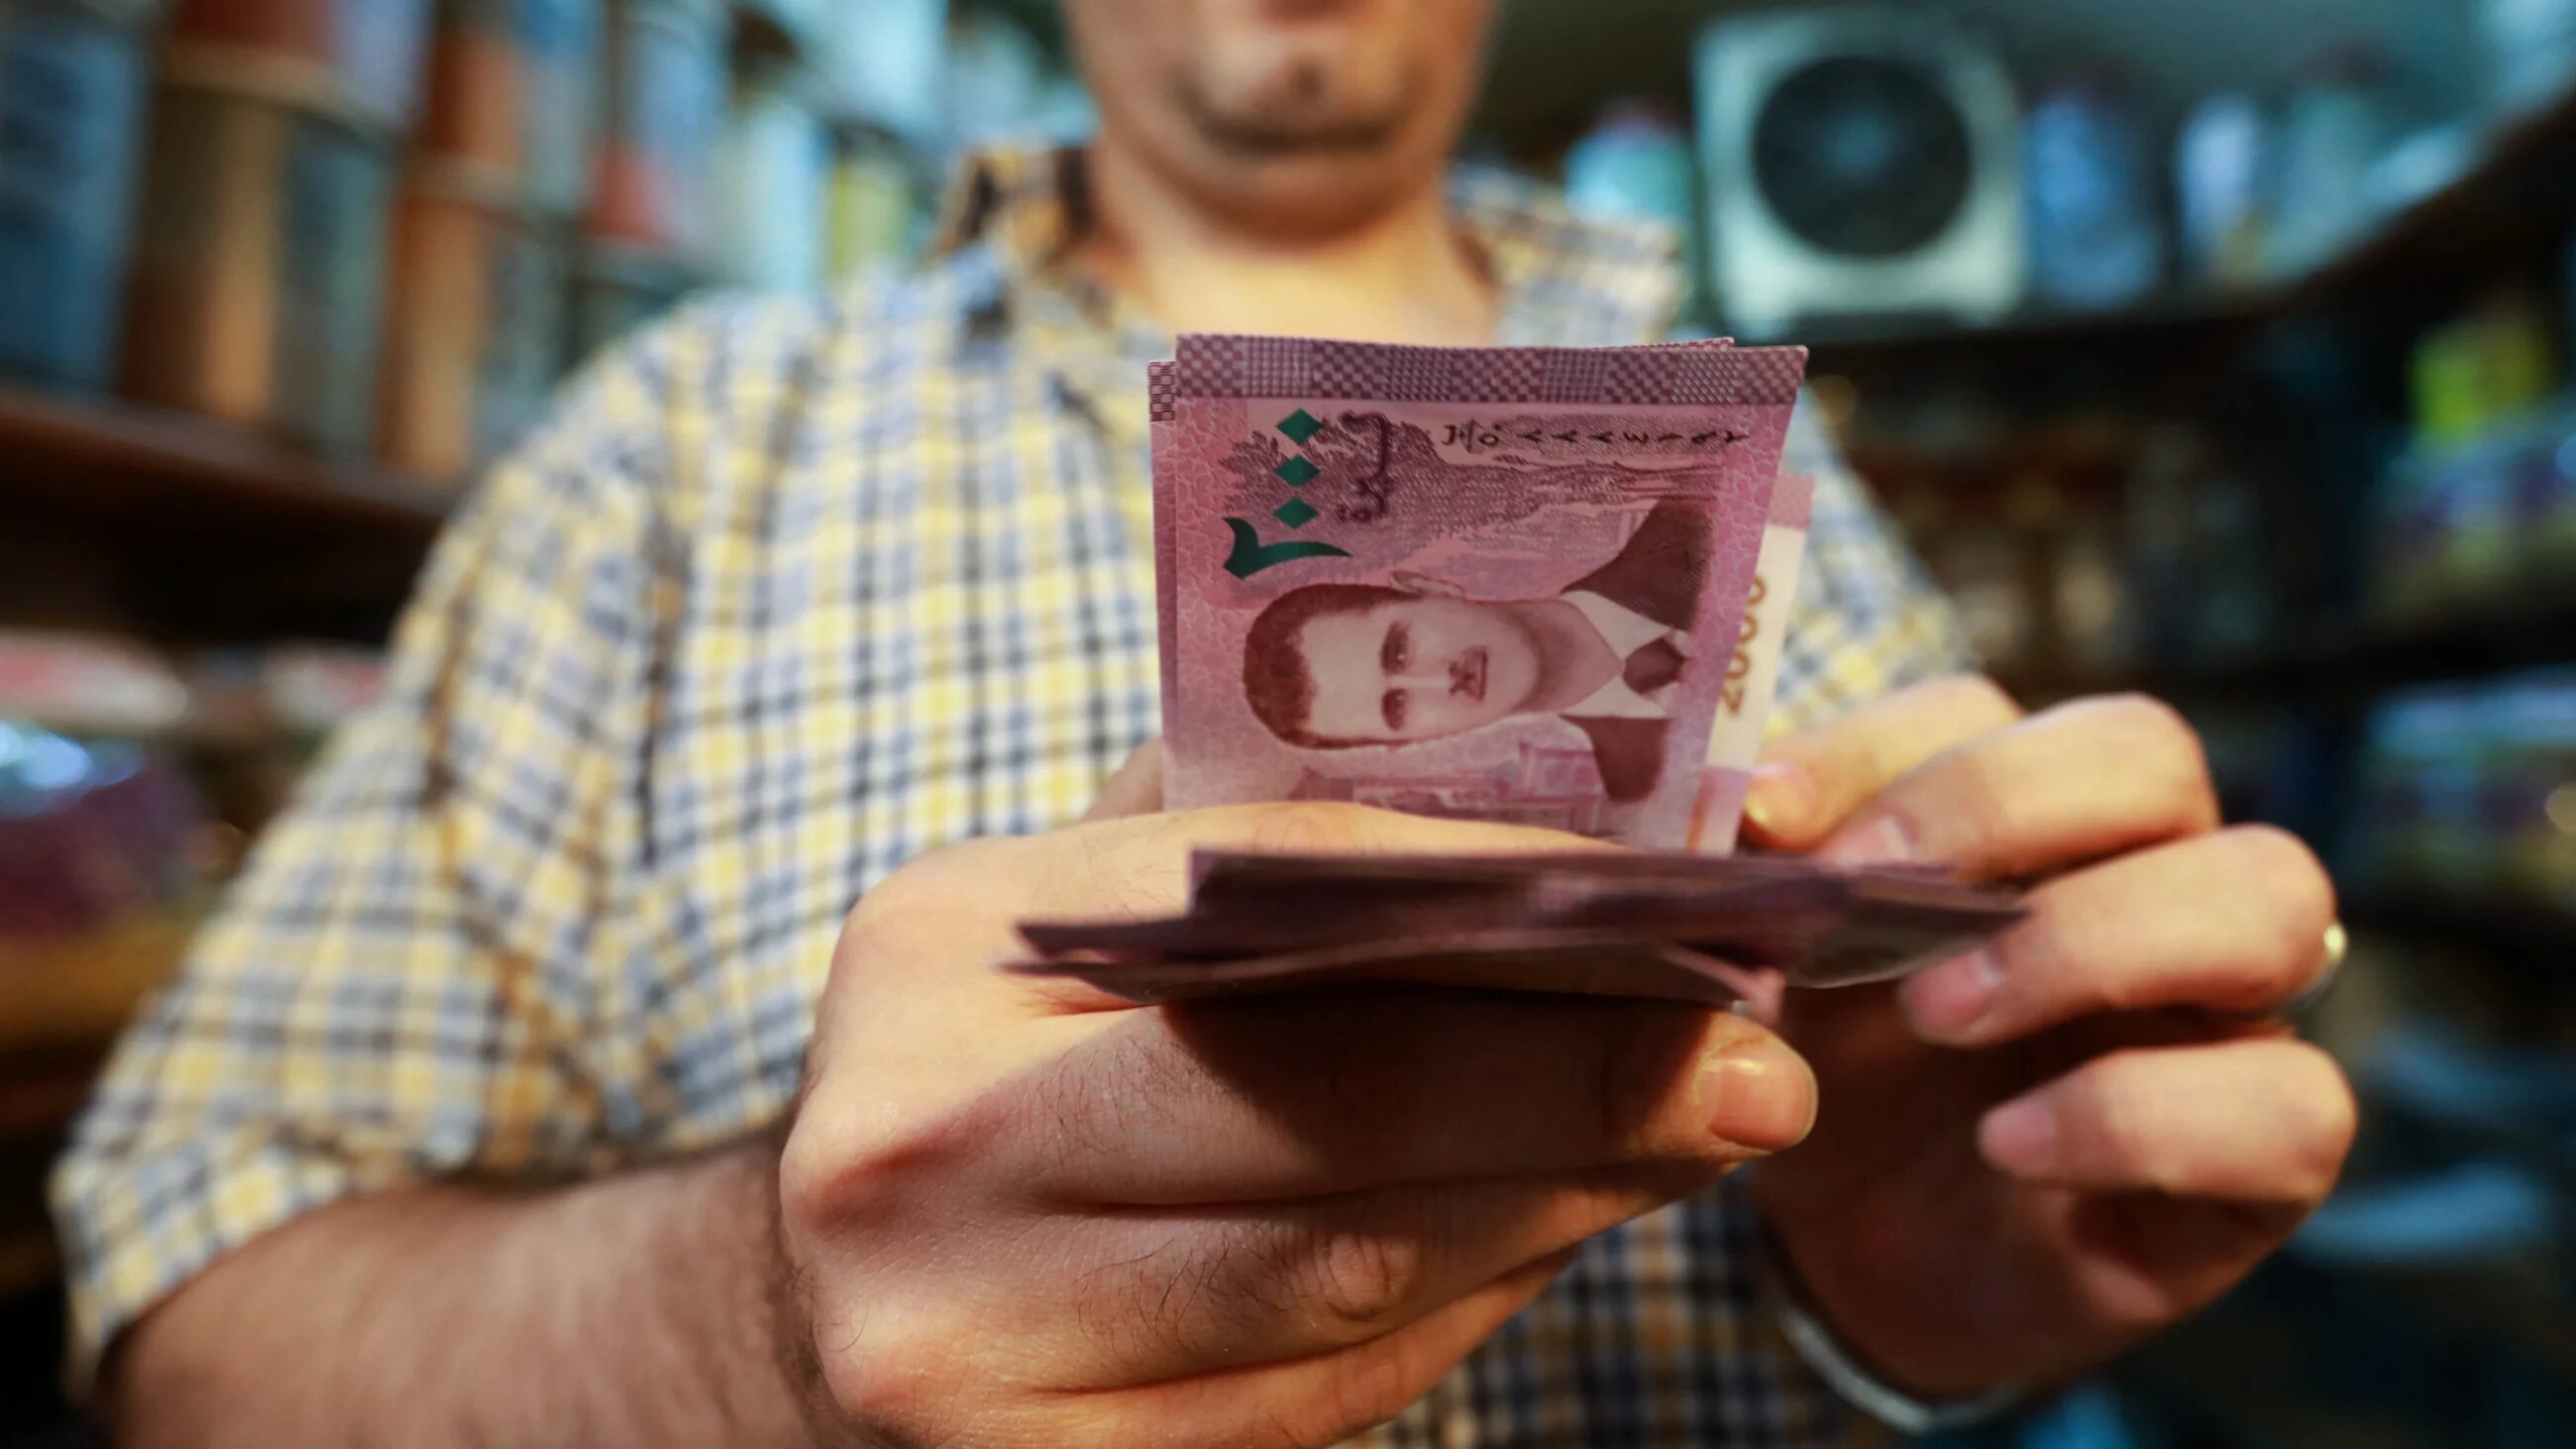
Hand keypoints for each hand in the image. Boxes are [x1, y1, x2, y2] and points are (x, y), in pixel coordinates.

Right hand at [777, 786, 1818, 1447]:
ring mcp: (966, 1343)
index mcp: (937, 948)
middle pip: (1320, 1103)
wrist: (825, 1303)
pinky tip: (1556, 1234)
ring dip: (1556, 1199)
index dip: (1503, 904)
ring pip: (1345, 1269)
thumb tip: (1573, 837)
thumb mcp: (1074, 924)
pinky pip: (1321, 1395)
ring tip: (1700, 1139)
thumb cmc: (1000, 1073)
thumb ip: (1264, 857)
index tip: (1688, 908)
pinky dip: (1465, 1310)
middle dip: (1574, 1079)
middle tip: (1762, 1064)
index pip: (1274, 894)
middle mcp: (919, 1149)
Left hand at [1743, 678, 2356, 1397]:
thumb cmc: (1839, 1080)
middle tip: (1865, 893)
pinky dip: (2139, 1117)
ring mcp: (2230, 1007)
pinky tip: (2011, 1148)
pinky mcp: (2268, 1155)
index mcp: (2018, 812)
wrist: (1868, 1262)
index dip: (1875, 749)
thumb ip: (1754, 891)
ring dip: (2091, 940)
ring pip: (2273, 895)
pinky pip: (2291, 1104)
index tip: (1761, 813)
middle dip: (2000, 805)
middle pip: (2150, 754)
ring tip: (1940, 1017)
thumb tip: (1719, 819)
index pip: (1979, 711)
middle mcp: (2147, 875)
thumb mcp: (1772, 974)